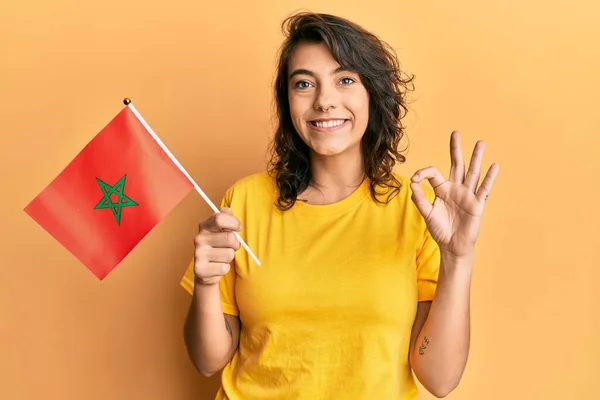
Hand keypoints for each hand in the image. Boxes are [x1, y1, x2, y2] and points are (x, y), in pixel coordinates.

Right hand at [193, 207, 240, 284]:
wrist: (206, 270)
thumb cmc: (219, 246)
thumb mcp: (222, 229)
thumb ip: (226, 216)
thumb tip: (227, 211)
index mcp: (204, 226)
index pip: (219, 218)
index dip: (233, 223)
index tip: (238, 228)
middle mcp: (199, 238)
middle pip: (229, 238)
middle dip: (235, 244)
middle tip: (230, 246)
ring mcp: (198, 254)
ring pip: (229, 254)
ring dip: (230, 257)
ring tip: (221, 257)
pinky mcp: (200, 269)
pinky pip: (224, 268)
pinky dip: (224, 268)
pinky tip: (216, 266)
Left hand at [410, 131, 499, 259]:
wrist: (452, 246)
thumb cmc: (440, 229)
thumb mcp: (427, 213)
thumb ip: (419, 199)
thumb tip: (412, 183)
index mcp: (442, 189)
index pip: (434, 173)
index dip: (424, 173)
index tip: (416, 179)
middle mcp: (456, 188)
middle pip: (456, 164)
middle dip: (455, 149)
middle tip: (455, 132)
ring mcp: (467, 195)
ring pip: (472, 172)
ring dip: (476, 158)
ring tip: (480, 143)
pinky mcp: (477, 204)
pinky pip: (484, 189)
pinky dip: (490, 178)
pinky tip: (494, 166)